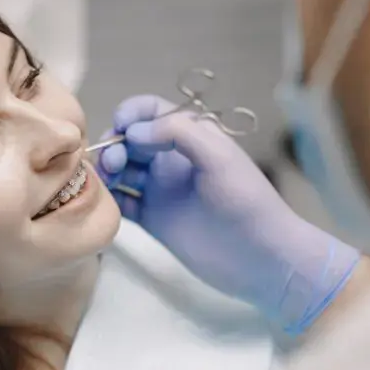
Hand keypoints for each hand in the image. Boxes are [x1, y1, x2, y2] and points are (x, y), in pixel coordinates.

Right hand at [97, 95, 360, 334]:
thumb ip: (177, 133)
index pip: (151, 111)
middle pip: (129, 141)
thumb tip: (132, 133)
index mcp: (191, 137)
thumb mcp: (218, 156)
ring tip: (108, 181)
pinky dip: (110, 199)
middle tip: (113, 163)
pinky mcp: (154, 221)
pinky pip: (123, 203)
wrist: (262, 258)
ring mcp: (161, 191)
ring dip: (107, 171)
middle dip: (114, 145)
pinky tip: (107, 202)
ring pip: (122, 172)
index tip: (121, 128)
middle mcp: (171, 160)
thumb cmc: (245, 201)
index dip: (132, 114)